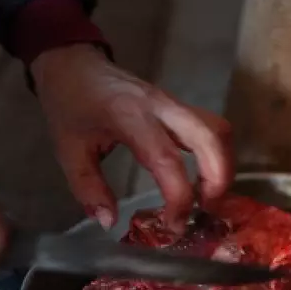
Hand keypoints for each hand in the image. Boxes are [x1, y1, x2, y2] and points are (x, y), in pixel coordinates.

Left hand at [32, 44, 233, 233]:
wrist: (72, 64)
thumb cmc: (69, 105)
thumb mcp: (68, 151)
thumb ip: (89, 189)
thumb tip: (109, 223)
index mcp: (130, 117)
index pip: (167, 160)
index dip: (178, 197)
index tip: (173, 225)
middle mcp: (160, 107)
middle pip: (211, 138)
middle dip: (218, 180)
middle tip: (204, 211)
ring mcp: (174, 103)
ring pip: (218, 130)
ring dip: (223, 167)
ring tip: (207, 197)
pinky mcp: (178, 106)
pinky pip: (211, 127)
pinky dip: (216, 155)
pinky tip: (203, 178)